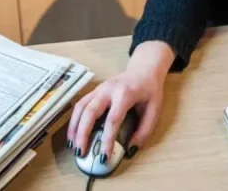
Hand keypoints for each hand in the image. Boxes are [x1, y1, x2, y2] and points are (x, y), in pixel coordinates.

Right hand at [66, 41, 173, 161]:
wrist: (144, 70)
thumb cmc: (150, 91)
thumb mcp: (154, 110)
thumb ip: (144, 130)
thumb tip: (130, 149)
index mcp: (125, 94)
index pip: (113, 119)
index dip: (107, 139)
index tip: (104, 156)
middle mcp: (109, 90)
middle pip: (90, 111)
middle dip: (83, 133)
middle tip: (81, 152)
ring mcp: (99, 89)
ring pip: (80, 107)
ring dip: (74, 127)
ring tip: (73, 146)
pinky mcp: (94, 91)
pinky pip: (80, 105)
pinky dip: (74, 120)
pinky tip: (74, 134)